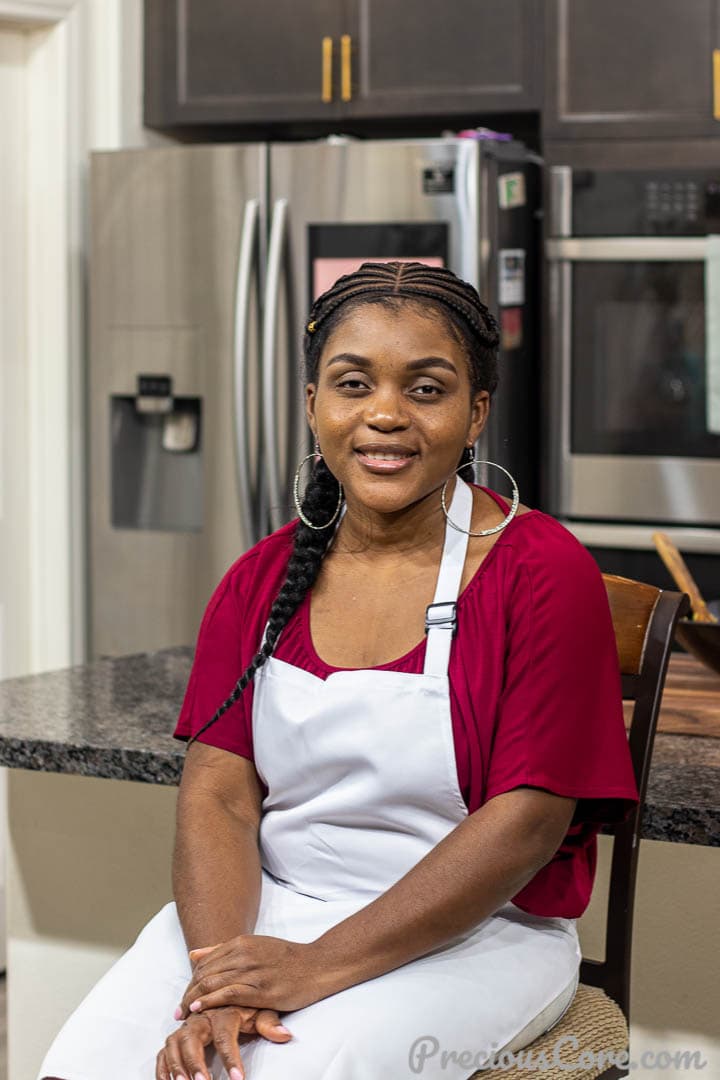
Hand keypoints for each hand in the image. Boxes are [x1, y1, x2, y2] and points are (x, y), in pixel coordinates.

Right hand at [156, 1004, 291, 1079]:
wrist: (229, 983)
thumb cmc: (247, 1002)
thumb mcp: (260, 1010)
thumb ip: (269, 1023)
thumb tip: (285, 1035)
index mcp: (222, 1009)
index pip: (225, 1034)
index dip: (230, 1057)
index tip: (237, 1079)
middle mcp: (201, 1016)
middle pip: (191, 1037)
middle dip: (195, 1063)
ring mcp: (187, 1026)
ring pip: (174, 1043)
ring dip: (176, 1065)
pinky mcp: (178, 1035)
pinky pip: (164, 1050)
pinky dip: (162, 1066)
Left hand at [176, 935, 329, 1017]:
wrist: (317, 965)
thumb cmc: (287, 959)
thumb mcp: (255, 946)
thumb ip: (224, 950)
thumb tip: (194, 955)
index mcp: (242, 943)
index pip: (205, 963)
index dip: (191, 981)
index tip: (184, 997)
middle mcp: (244, 954)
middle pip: (205, 974)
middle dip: (189, 993)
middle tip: (179, 1010)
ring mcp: (253, 971)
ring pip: (213, 983)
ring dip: (194, 1000)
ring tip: (183, 1013)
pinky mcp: (262, 989)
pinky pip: (228, 994)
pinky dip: (210, 1001)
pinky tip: (199, 1009)